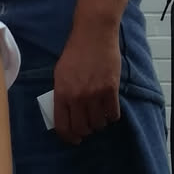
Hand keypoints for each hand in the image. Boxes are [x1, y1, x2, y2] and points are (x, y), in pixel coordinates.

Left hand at [52, 18, 121, 143]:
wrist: (94, 33)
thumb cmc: (75, 51)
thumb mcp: (60, 73)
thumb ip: (62, 94)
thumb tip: (65, 114)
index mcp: (62, 93)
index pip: (63, 126)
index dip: (68, 137)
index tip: (74, 139)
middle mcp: (77, 97)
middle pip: (82, 128)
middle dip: (85, 132)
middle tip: (88, 128)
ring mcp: (95, 94)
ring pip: (98, 124)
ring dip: (99, 124)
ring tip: (98, 116)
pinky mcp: (111, 89)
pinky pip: (113, 114)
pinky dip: (112, 116)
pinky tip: (109, 110)